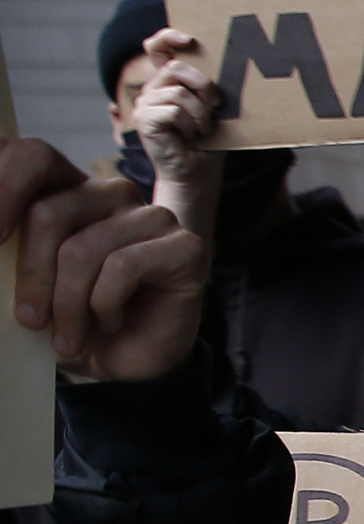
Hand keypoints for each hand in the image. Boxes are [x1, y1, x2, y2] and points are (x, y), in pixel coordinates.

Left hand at [3, 141, 210, 382]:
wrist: (118, 366)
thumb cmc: (65, 321)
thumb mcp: (18, 281)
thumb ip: (5, 246)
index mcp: (64, 189)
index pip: (30, 157)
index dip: (2, 188)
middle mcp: (107, 193)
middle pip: (48, 212)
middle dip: (32, 276)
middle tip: (29, 320)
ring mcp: (149, 216)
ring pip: (84, 248)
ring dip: (68, 305)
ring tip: (69, 339)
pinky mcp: (184, 246)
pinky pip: (125, 265)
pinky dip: (106, 305)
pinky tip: (110, 323)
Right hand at [126, 30, 222, 241]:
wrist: (199, 173)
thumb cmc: (211, 139)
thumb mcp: (215, 107)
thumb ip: (212, 85)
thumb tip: (234, 63)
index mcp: (169, 80)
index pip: (158, 47)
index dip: (169, 36)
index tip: (191, 39)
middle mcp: (153, 88)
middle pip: (176, 67)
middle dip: (203, 83)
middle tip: (216, 103)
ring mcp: (145, 103)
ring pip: (178, 92)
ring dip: (201, 113)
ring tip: (204, 128)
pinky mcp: (143, 119)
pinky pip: (173, 110)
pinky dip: (190, 123)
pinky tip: (193, 135)